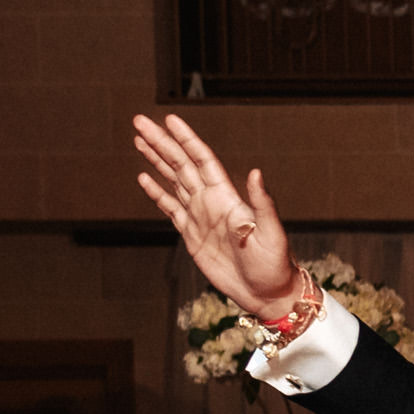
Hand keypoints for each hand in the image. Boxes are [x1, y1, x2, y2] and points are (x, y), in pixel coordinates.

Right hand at [132, 113, 301, 319]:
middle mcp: (212, 203)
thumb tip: (257, 172)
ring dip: (157, 160)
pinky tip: (144, 178)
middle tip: (139, 121)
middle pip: (181, 165)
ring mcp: (201, 217)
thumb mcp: (272, 233)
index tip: (169, 120)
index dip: (186, 140)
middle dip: (161, 143)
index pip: (202, 161)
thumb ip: (262, 203)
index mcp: (228, 198)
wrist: (267, 294)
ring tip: (139, 140)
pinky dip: (157, 193)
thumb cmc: (275, 265)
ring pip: (173, 181)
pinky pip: (170, 208)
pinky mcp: (192, 235)